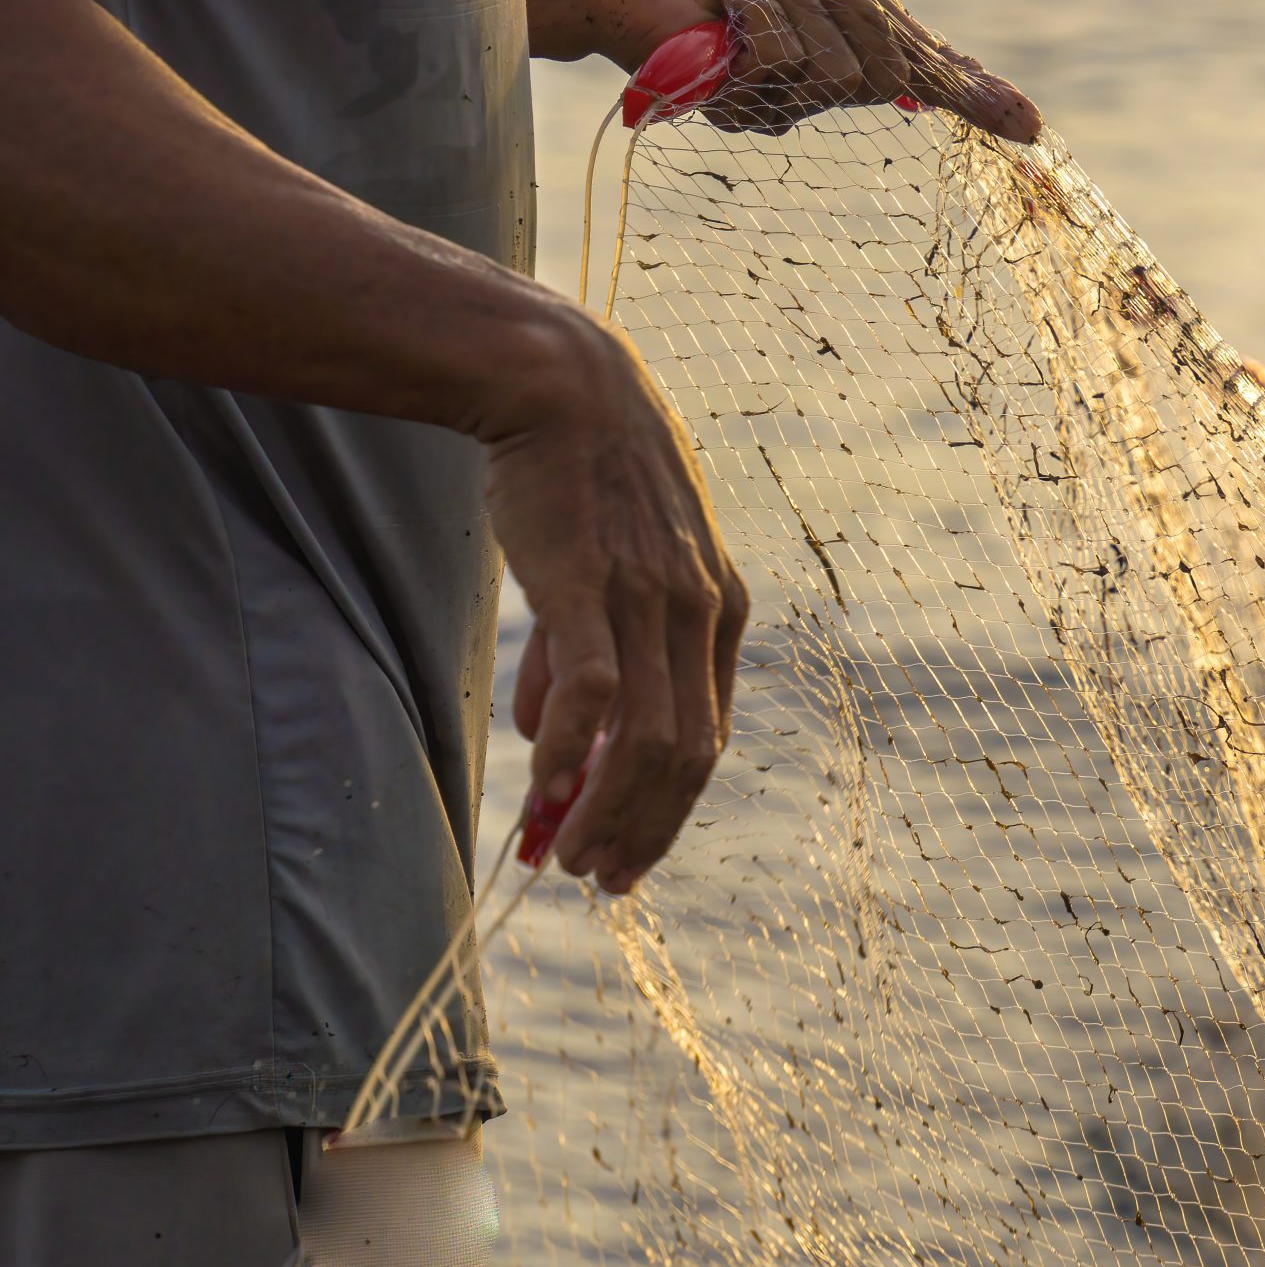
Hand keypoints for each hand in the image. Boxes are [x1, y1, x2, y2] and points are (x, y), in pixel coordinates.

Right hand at [494, 314, 748, 893]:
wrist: (562, 386)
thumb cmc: (584, 479)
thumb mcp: (613, 567)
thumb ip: (587, 652)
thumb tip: (547, 737)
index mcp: (721, 612)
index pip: (710, 736)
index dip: (672, 807)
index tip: (632, 854)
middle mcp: (701, 611)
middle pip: (689, 754)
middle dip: (646, 829)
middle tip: (603, 879)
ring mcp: (653, 598)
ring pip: (647, 738)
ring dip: (608, 809)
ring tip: (568, 855)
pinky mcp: (592, 582)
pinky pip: (595, 690)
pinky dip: (570, 749)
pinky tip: (542, 784)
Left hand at [523, 0, 1040, 142]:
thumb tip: (915, 61)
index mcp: (843, 30)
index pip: (921, 72)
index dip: (977, 98)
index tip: (1030, 129)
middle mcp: (824, 77)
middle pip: (900, 69)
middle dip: (860, 15)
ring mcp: (789, 99)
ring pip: (851, 71)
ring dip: (805, 10)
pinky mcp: (750, 108)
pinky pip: (800, 69)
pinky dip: (772, 20)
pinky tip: (730, 9)